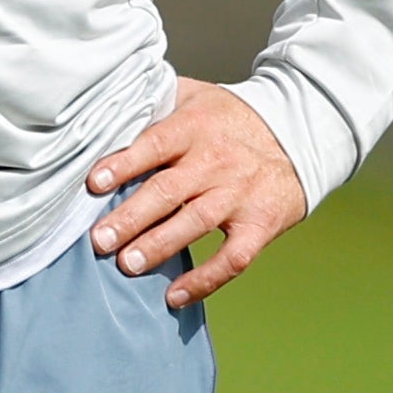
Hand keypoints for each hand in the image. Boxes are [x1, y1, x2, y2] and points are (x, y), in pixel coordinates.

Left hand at [87, 82, 308, 299]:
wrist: (298, 134)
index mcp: (195, 127)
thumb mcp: (193, 96)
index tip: (94, 183)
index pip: (155, 144)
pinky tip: (174, 296)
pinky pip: (232, 258)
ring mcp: (239, 195)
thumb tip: (104, 113)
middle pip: (168, 191)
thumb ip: (154, 103)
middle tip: (100, 240)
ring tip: (127, 265)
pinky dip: (205, 280)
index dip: (124, 164)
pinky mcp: (259, 224)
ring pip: (195, 223)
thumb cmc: (229, 119)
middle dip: (130, 218)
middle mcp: (216, 161)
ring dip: (159, 246)